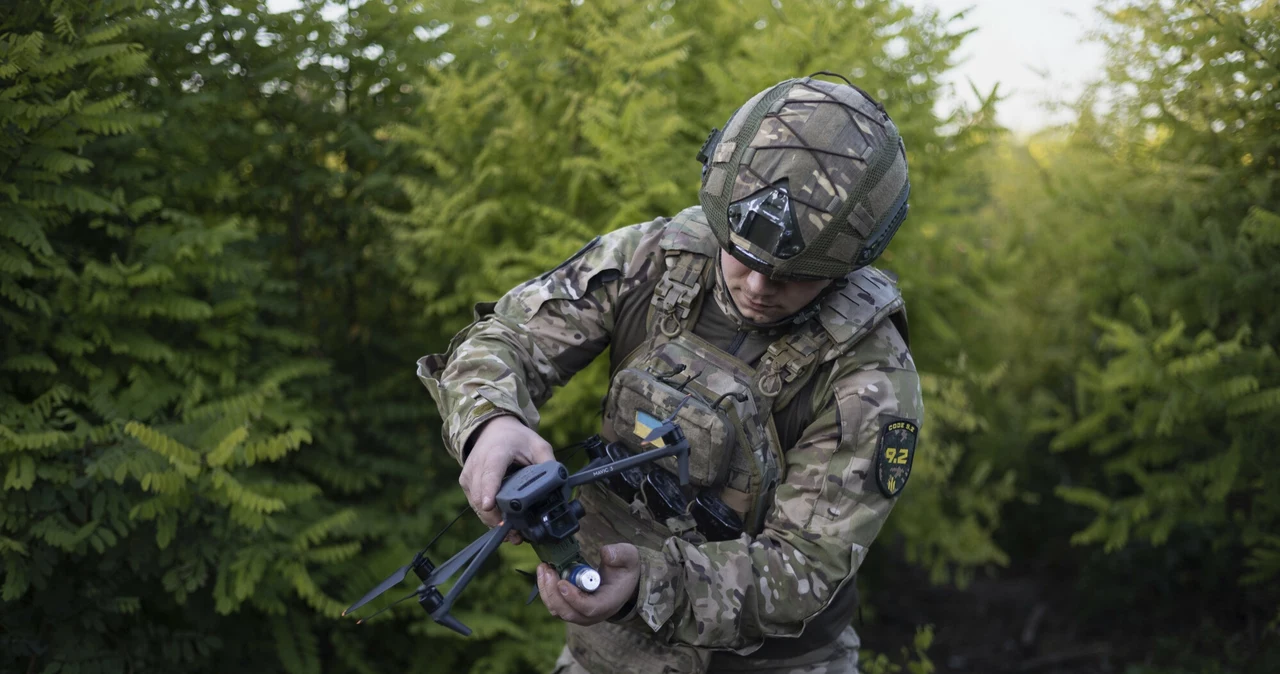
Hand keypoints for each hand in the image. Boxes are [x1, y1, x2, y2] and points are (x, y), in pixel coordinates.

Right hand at [459, 415, 553, 541]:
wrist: (493, 429)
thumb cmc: (516, 438)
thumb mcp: (538, 445)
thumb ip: (549, 464)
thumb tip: (559, 486)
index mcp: (497, 453)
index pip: (490, 473)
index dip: (489, 490)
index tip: (489, 506)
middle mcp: (478, 464)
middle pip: (481, 496)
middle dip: (497, 518)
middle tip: (516, 535)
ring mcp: (469, 475)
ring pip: (476, 505)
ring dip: (493, 521)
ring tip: (513, 535)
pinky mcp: (466, 483)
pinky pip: (475, 505)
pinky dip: (488, 516)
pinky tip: (503, 524)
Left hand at [537, 544, 639, 624]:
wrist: (623, 581)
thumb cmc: (625, 570)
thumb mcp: (629, 557)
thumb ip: (619, 554)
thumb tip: (605, 553)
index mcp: (608, 603)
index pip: (589, 608)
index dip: (574, 598)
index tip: (562, 582)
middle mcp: (593, 614)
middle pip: (568, 613)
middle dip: (553, 592)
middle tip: (549, 570)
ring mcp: (580, 614)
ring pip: (557, 610)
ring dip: (547, 591)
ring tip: (544, 568)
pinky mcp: (571, 608)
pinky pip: (554, 605)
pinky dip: (546, 591)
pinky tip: (545, 573)